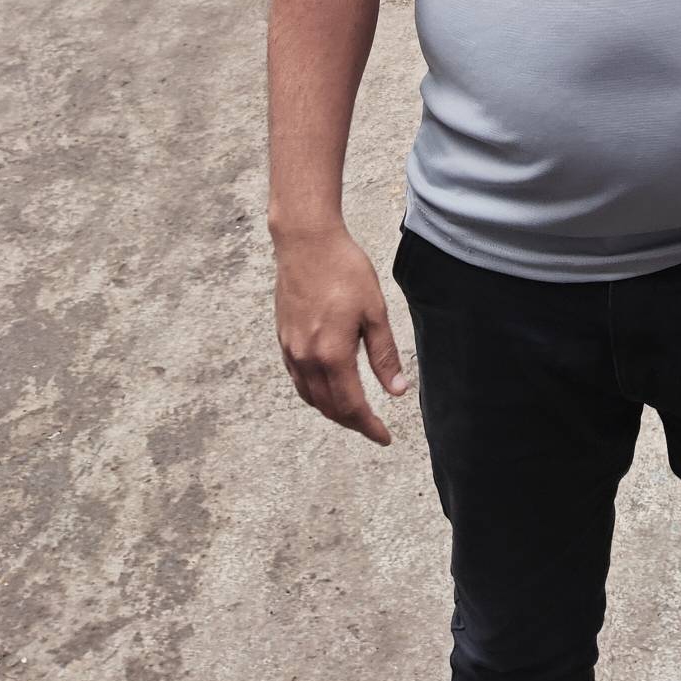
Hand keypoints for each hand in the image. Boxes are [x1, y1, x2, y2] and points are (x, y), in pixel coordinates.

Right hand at [274, 227, 408, 444]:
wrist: (306, 242)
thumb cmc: (344, 270)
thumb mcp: (374, 311)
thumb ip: (384, 354)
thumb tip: (398, 391)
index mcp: (332, 355)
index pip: (352, 406)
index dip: (369, 426)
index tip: (385, 437)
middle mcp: (306, 359)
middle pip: (329, 407)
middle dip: (352, 422)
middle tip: (373, 427)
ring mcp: (290, 350)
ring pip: (311, 397)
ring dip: (332, 411)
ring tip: (354, 413)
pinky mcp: (283, 339)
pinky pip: (298, 380)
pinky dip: (314, 394)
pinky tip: (327, 388)